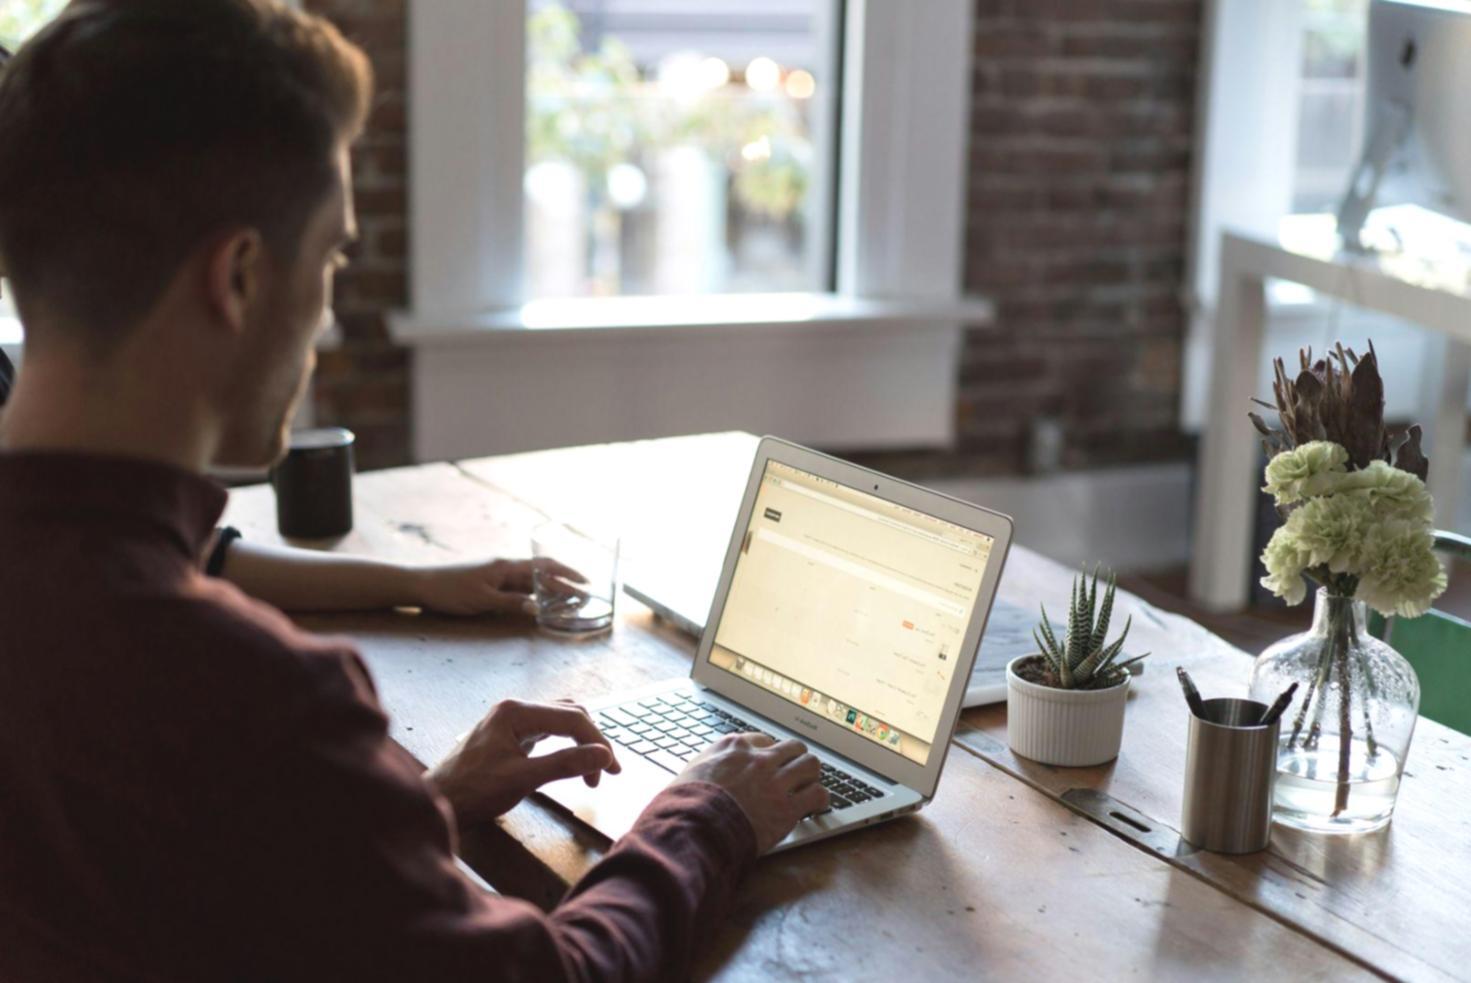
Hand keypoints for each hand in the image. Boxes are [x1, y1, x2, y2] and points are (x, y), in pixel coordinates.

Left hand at [412, 557, 584, 616]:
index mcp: (506, 566)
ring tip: (569, 600)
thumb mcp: (482, 600)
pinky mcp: (490, 585)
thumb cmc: (450, 591)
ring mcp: (498, 576)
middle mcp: (505, 568)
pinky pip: (519, 589)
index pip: (544, 567)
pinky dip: (534, 595)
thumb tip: (538, 608)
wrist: (422, 585)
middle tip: (584, 594)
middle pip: (541, 573)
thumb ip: (511, 603)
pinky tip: (540, 603)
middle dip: (564, 582)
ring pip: (531, 581)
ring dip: (550, 589)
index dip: (566, 574)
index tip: (585, 582)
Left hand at [427, 699, 619, 824]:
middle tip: (605, 773)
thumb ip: (565, 764)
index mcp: (516, 712)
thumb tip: (603, 756)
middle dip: (592, 741)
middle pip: (569, 714)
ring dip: (580, 743)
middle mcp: (515, 709)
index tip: (612, 770)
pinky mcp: (509, 734)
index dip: (597, 743)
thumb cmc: (472, 792)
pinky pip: (547, 731)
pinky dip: (565, 745)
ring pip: (560, 721)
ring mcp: (511, 720)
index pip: (572, 719)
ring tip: (592, 771)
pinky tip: (570, 761)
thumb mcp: (523, 779)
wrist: (438, 803)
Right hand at [672, 734, 827, 852]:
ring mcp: (776, 782)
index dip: (768, 752)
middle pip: (792, 747)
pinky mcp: (787, 808)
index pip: (762, 740)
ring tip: (810, 784)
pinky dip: (820, 799)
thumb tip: (705, 772)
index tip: (769, 762)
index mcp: (734, 748)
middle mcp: (759, 759)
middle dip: (795, 759)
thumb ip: (707, 766)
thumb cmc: (685, 804)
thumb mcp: (690, 772)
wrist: (695, 827)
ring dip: (811, 775)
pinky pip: (817, 794)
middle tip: (795, 771)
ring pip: (811, 765)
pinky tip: (818, 805)